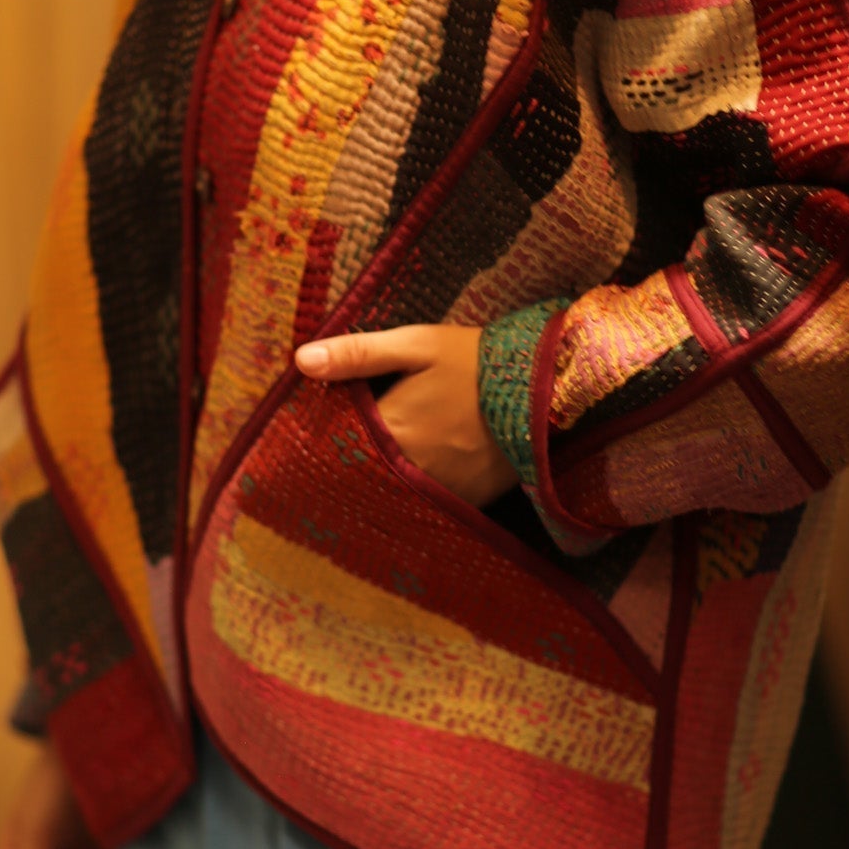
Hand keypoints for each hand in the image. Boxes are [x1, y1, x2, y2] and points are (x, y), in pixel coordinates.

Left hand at [294, 324, 518, 508]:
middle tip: (334, 458)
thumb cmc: (476, 361)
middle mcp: (409, 468)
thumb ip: (358, 354)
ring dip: (380, 483)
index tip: (311, 436)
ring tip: (369, 471)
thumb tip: (302, 359)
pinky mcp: (465, 500)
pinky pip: (426, 503)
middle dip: (350, 464)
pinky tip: (410, 481)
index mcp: (390, 429)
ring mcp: (439, 489)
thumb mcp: (417, 345)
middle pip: (362, 474)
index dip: (326, 440)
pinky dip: (414, 494)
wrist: (547, 389)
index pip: (338, 444)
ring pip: (392, 492)